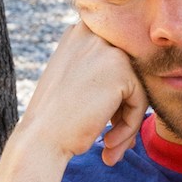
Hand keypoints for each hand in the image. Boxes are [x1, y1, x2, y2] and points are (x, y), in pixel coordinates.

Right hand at [19, 20, 147, 168]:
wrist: (41, 138)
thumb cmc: (56, 119)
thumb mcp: (75, 82)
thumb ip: (101, 74)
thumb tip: (135, 86)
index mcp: (80, 34)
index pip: (116, 64)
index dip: (115, 98)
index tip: (105, 124)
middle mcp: (93, 35)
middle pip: (127, 75)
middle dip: (123, 111)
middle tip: (110, 140)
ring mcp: (108, 49)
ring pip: (136, 90)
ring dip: (127, 123)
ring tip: (110, 147)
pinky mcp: (121, 70)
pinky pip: (140, 102)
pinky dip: (130, 127)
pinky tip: (108, 143)